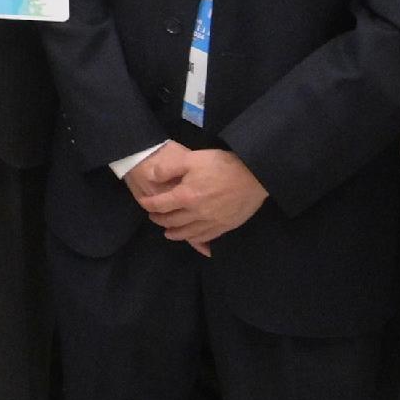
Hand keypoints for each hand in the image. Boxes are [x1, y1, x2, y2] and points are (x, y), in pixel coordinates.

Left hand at [135, 146, 266, 251]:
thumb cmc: (223, 164)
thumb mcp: (192, 158)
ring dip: (174, 233)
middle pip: (171, 221)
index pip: (160, 205)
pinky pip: (205, 238)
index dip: (148, 204)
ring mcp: (212, 222)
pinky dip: (194, 240)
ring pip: (187, 234)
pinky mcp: (226, 226)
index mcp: (186, 196)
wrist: (255, 175)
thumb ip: (169, 168)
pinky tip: (191, 238)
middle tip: (154, 216)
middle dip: (159, 219)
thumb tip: (151, 176)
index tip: (144, 202)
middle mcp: (196, 213)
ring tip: (167, 232)